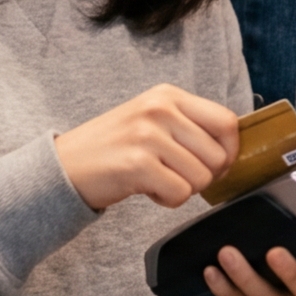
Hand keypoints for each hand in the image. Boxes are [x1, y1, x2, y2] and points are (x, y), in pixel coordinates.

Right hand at [54, 85, 238, 210]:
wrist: (63, 166)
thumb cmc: (114, 148)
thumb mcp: (152, 121)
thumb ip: (188, 126)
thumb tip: (232, 150)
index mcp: (168, 95)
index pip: (227, 121)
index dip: (229, 150)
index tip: (215, 165)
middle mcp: (160, 109)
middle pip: (218, 155)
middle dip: (205, 176)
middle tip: (178, 176)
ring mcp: (147, 135)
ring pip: (201, 178)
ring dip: (184, 189)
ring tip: (157, 179)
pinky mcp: (137, 164)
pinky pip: (180, 194)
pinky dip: (168, 200)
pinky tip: (147, 189)